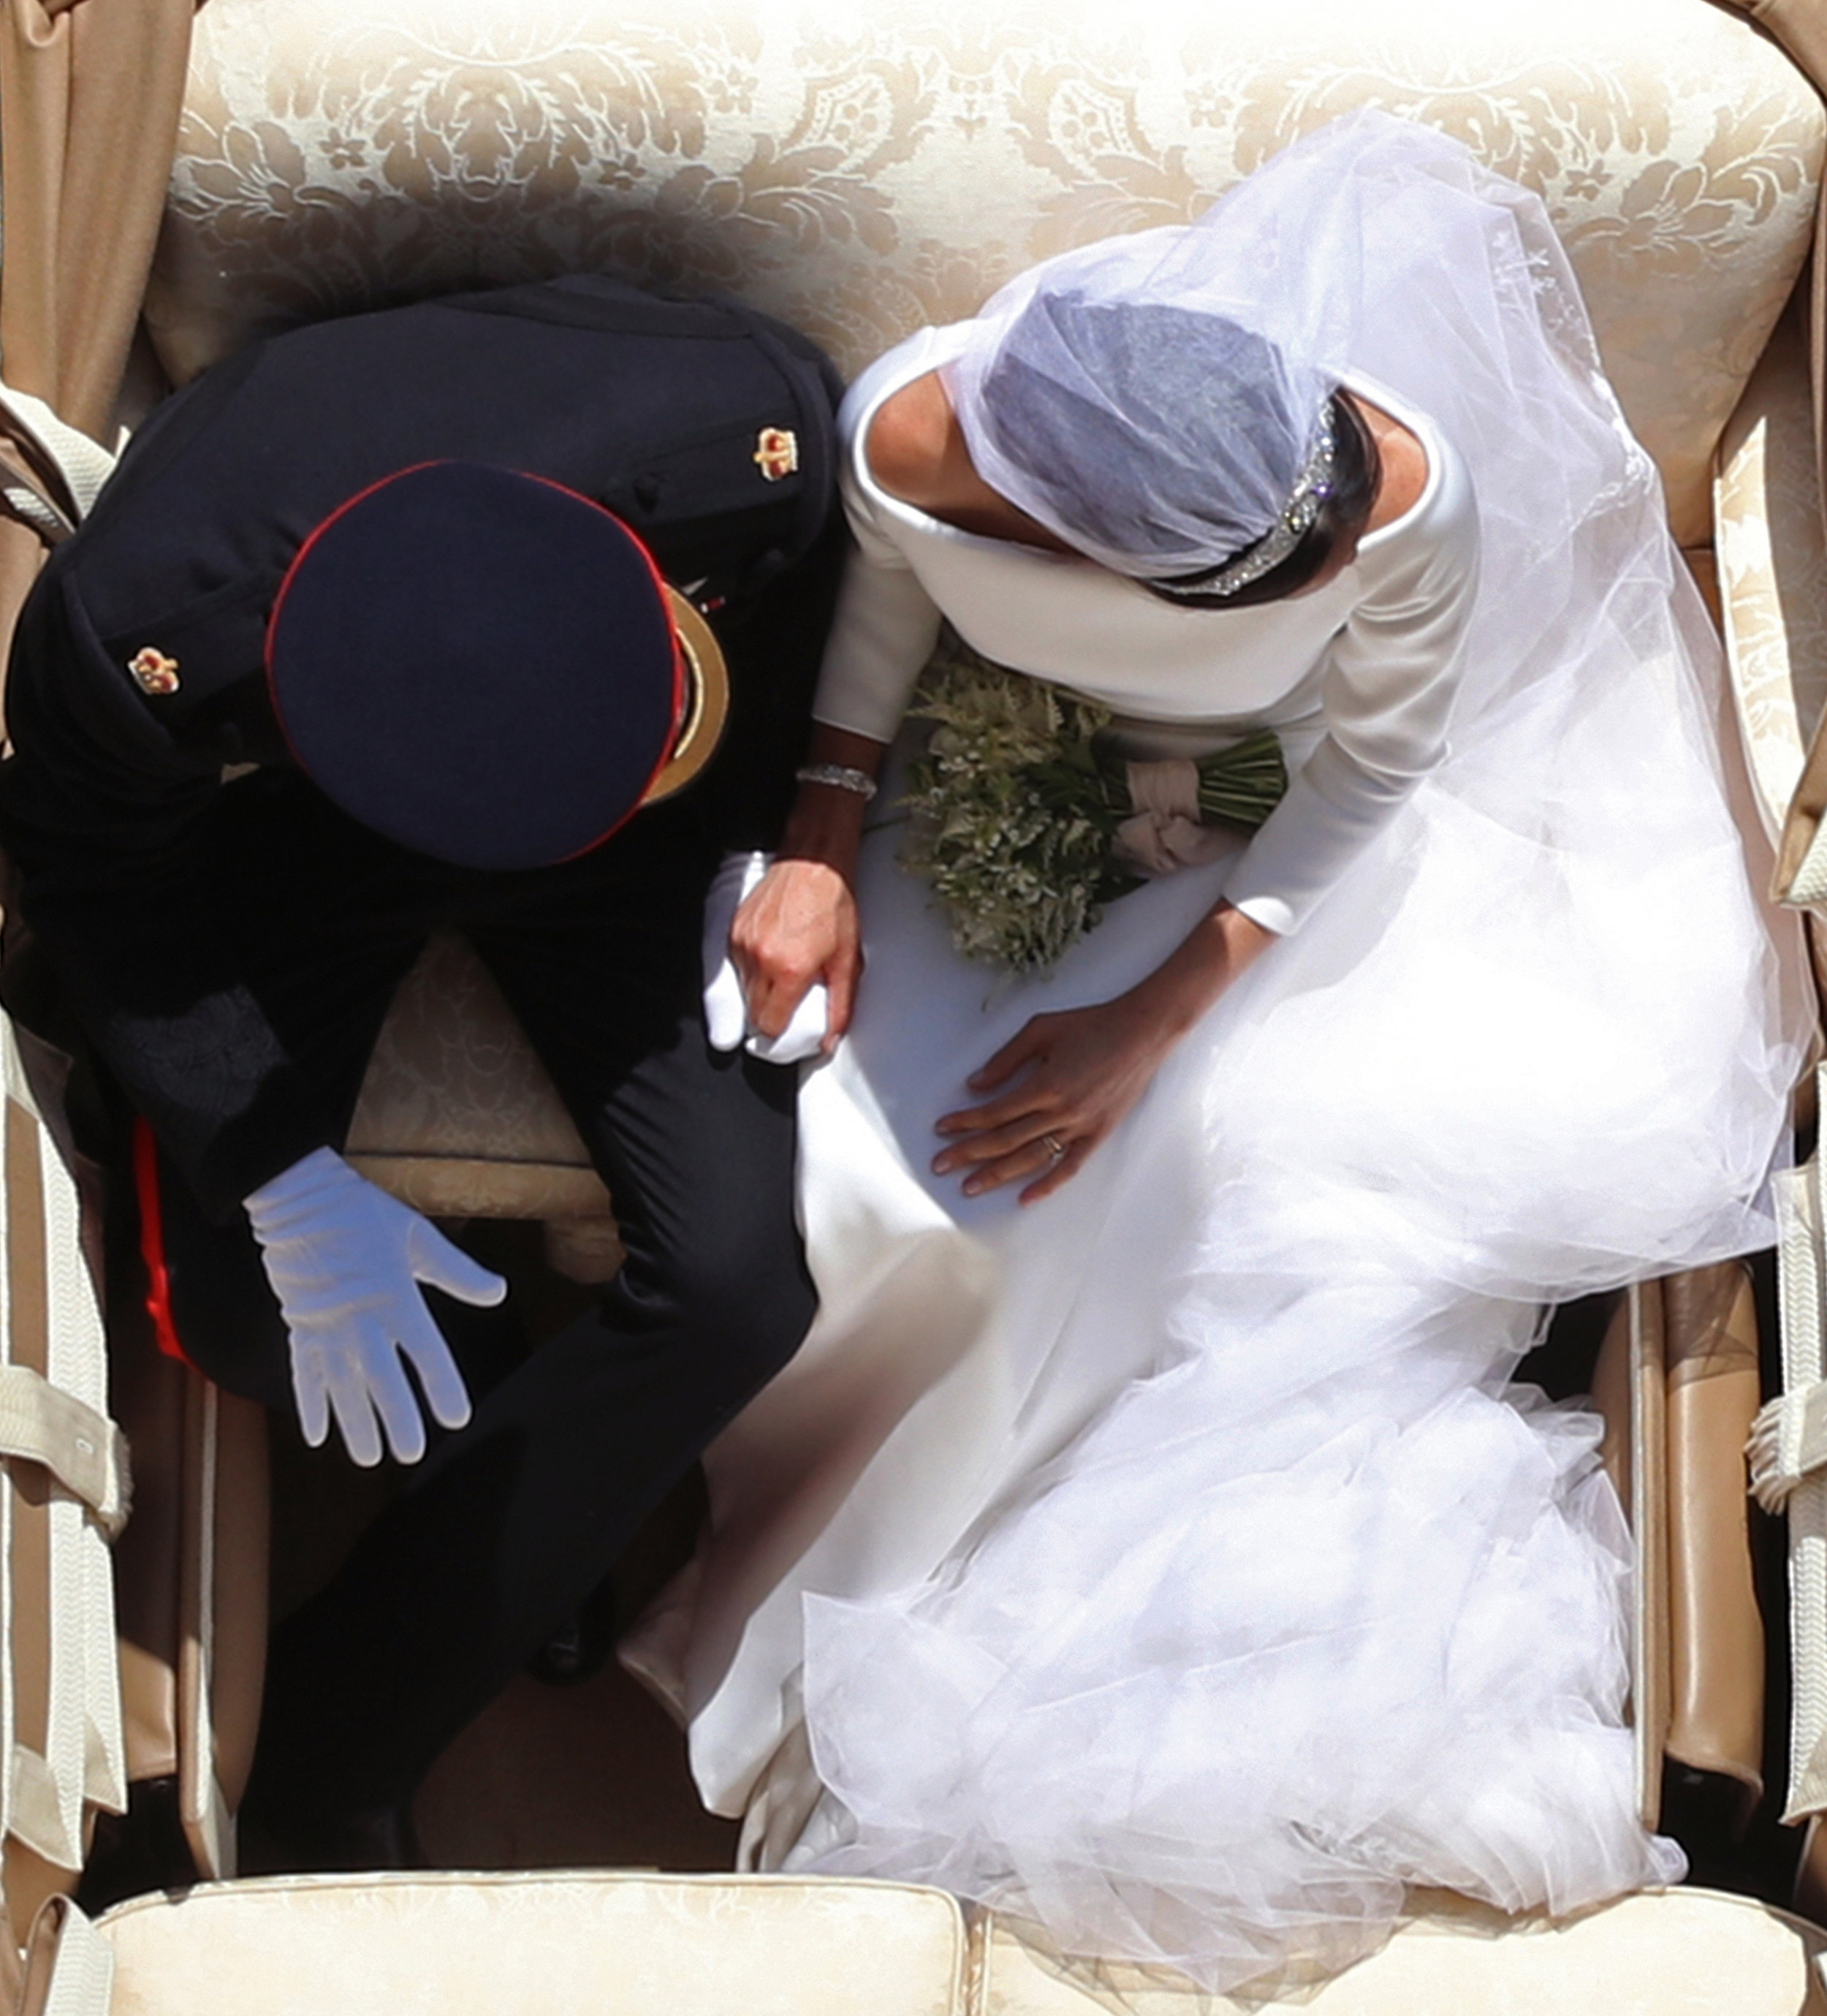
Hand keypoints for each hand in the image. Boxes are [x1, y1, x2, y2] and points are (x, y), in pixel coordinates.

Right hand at [244, 1147, 506, 1466]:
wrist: (301, 1197)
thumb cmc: (366, 1215)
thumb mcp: (419, 1238)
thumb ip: (459, 1272)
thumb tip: (499, 1292)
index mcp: (398, 1298)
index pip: (427, 1354)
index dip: (442, 1389)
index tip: (455, 1419)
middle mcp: (363, 1319)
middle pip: (383, 1381)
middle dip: (397, 1421)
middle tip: (410, 1455)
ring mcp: (326, 1326)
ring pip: (342, 1387)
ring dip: (354, 1425)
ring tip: (367, 1457)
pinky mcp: (298, 1326)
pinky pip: (304, 1374)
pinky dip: (310, 1406)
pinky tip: (316, 1436)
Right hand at [702, 851, 829, 1061]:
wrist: (814, 865)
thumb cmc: (833, 905)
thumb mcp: (847, 960)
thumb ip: (839, 1006)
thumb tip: (830, 1039)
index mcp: (789, 970)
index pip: (769, 1024)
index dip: (779, 1032)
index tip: (787, 1029)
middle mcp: (761, 958)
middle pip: (753, 1011)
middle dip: (769, 1014)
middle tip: (789, 1003)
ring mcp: (744, 942)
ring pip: (743, 987)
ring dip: (760, 990)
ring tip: (783, 973)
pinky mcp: (735, 929)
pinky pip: (737, 963)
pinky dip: (752, 966)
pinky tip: (772, 954)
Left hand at [932, 903, 1276, 1203]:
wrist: (1143, 1031)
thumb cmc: (1090, 1024)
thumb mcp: (1041, 1029)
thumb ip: (1006, 1059)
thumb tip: (975, 1085)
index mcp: (1045, 1084)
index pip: (995, 1112)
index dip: (965, 1122)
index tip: (942, 1129)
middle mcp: (1062, 1111)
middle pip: (1005, 1140)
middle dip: (968, 1153)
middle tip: (939, 1166)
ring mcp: (1082, 1126)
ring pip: (1032, 1158)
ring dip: (997, 1174)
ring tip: (969, 1187)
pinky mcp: (1100, 1133)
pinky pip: (1071, 1166)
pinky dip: (1048, 1185)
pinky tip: (1024, 1199)